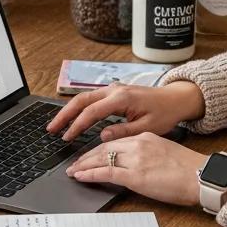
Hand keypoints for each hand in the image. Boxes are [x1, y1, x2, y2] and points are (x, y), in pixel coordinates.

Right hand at [46, 81, 205, 142]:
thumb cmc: (164, 113)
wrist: (175, 98)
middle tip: (51, 129)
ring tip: (57, 125)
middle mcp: (114, 90)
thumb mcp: (147, 127)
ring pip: (83, 97)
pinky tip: (72, 118)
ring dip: (69, 110)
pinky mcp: (113, 92)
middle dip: (64, 114)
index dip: (77, 125)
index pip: (92, 112)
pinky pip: (91, 98)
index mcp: (121, 98)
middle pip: (81, 100)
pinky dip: (79, 108)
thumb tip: (102, 136)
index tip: (67, 137)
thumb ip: (124, 131)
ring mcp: (112, 89)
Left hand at [66, 133, 205, 205]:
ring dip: (84, 165)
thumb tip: (136, 164)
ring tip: (73, 171)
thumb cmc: (189, 170)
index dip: (99, 148)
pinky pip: (106, 172)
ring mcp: (135, 159)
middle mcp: (138, 144)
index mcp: (145, 137)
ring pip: (101, 157)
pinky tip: (80, 176)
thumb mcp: (165, 153)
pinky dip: (90, 174)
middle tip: (74, 163)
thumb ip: (147, 154)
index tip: (89, 155)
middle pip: (104, 147)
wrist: (202, 176)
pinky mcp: (135, 175)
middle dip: (87, 156)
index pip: (115, 141)